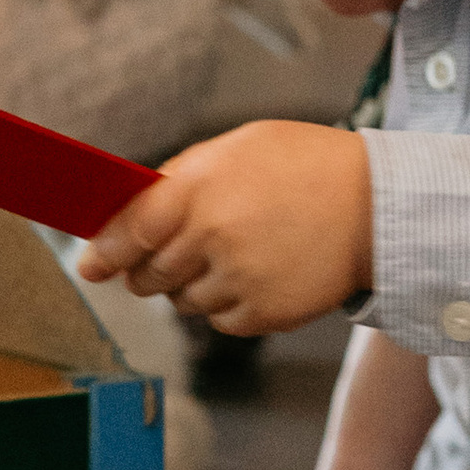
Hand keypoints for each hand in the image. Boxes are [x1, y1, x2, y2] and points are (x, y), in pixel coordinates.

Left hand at [78, 122, 372, 335]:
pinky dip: (226, 305)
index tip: (92, 266)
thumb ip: (182, 177)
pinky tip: (254, 275)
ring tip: (227, 256)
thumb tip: (131, 208)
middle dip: (146, 270)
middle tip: (163, 257)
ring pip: (183, 302)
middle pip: (150, 274)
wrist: (377, 207)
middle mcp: (214, 237)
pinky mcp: (264, 314)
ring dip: (189, 286)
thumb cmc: (304, 167)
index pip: (130, 231)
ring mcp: (239, 280)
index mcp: (202, 189)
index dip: (105, 252)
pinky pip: (219, 321)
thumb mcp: (238, 147)